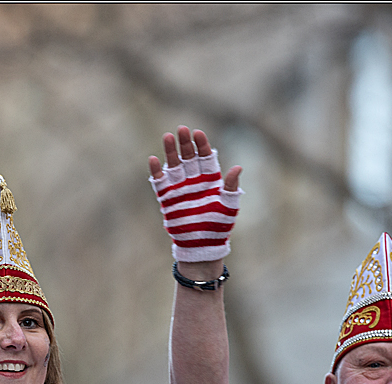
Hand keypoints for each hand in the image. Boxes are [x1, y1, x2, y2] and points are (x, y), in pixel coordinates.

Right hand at [148, 126, 242, 262]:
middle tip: (181, 129)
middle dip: (185, 143)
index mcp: (211, 179)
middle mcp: (194, 180)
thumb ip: (231, 186)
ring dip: (170, 151)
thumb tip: (238, 168)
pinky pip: (159, 182)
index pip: (205, 156)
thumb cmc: (218, 225)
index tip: (197, 133)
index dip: (201, 144)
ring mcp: (179, 188)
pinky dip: (156, 171)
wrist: (202, 245)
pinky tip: (154, 159)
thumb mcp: (229, 205)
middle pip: (188, 157)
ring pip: (174, 165)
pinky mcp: (167, 198)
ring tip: (167, 137)